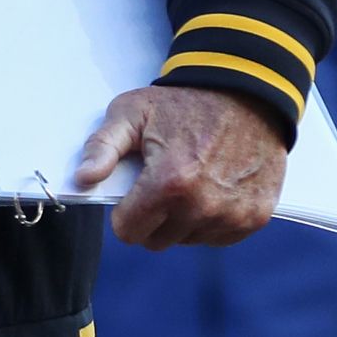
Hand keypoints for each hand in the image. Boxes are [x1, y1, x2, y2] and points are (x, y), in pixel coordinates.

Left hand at [73, 84, 286, 249]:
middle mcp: (203, 206)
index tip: (132, 192)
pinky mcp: (254, 218)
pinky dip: (210, 220)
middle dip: (151, 217)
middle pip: (156, 241)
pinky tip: (212, 187)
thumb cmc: (183, 104)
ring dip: (181, 220)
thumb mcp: (132, 112)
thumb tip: (82, 179)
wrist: (246, 95)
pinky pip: (217, 238)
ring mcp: (232, 215)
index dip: (124, 212)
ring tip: (189, 181)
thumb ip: (102, 146)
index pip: (128, 232)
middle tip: (161, 183)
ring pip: (186, 240)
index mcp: (169, 182)